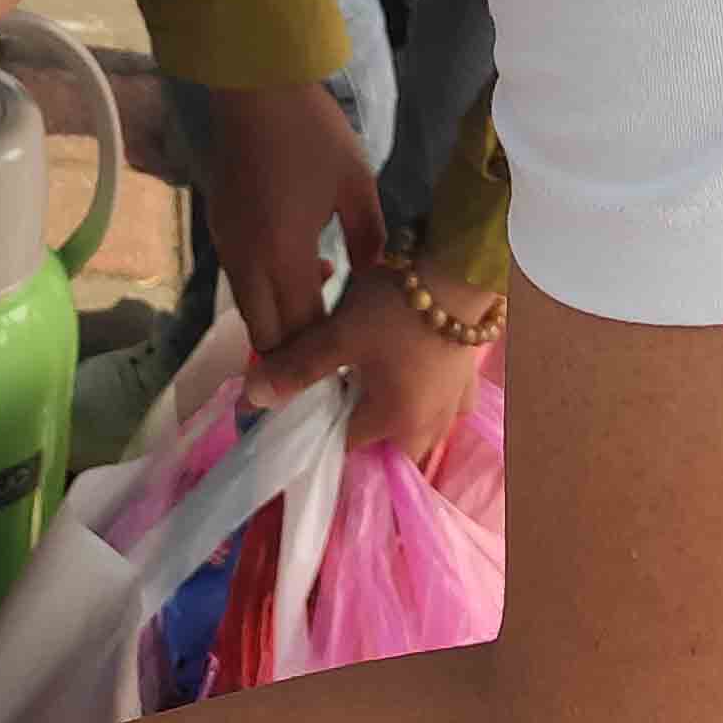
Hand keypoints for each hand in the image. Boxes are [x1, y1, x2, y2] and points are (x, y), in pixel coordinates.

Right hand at [194, 72, 385, 351]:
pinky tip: (300, 264)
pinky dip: (267, 290)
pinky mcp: (219, 226)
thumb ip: (368, 236)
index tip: (346, 372)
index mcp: (282, 255)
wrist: (255, 87)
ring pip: (249, 307)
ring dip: (280, 317)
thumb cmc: (311, 132)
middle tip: (328, 354)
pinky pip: (242, 279)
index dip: (321, 357)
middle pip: (264, 332)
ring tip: (321, 297)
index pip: (300, 328)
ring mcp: (227, 244)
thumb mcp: (356, 183)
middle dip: (294, 350)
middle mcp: (247, 260)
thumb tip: (367, 272)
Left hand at [246, 258, 488, 471]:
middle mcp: (430, 424)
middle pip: (391, 450)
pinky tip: (415, 381)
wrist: (460, 271)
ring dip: (398, 424)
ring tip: (372, 396)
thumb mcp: (339, 334)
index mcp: (395, 421)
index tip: (302, 410)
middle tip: (338, 407)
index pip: (347, 446)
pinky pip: (444, 405)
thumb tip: (253, 399)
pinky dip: (427, 400)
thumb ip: (297, 368)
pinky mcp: (469, 379)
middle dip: (365, 438)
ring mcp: (455, 403)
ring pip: (422, 432)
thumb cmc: (395, 307)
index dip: (319, 432)